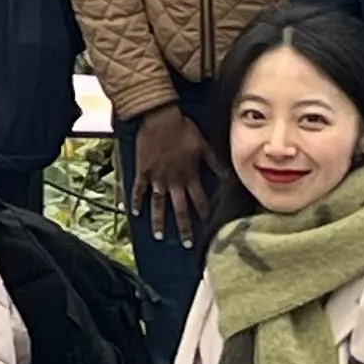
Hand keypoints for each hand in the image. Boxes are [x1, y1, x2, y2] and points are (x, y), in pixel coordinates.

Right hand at [129, 108, 219, 246]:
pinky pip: (139, 190)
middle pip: (180, 209)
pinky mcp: (143, 171)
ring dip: (160, 221)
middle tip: (186, 244)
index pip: (200, 200)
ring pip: (158, 204)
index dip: (205, 214)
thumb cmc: (184, 129)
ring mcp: (157, 178)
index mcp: (190, 175)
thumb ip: (215, 163)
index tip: (208, 227)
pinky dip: (137, 202)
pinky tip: (135, 213)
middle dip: (184, 227)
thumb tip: (228, 176)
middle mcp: (174, 181)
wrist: (161, 119)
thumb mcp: (204, 145)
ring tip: (160, 236)